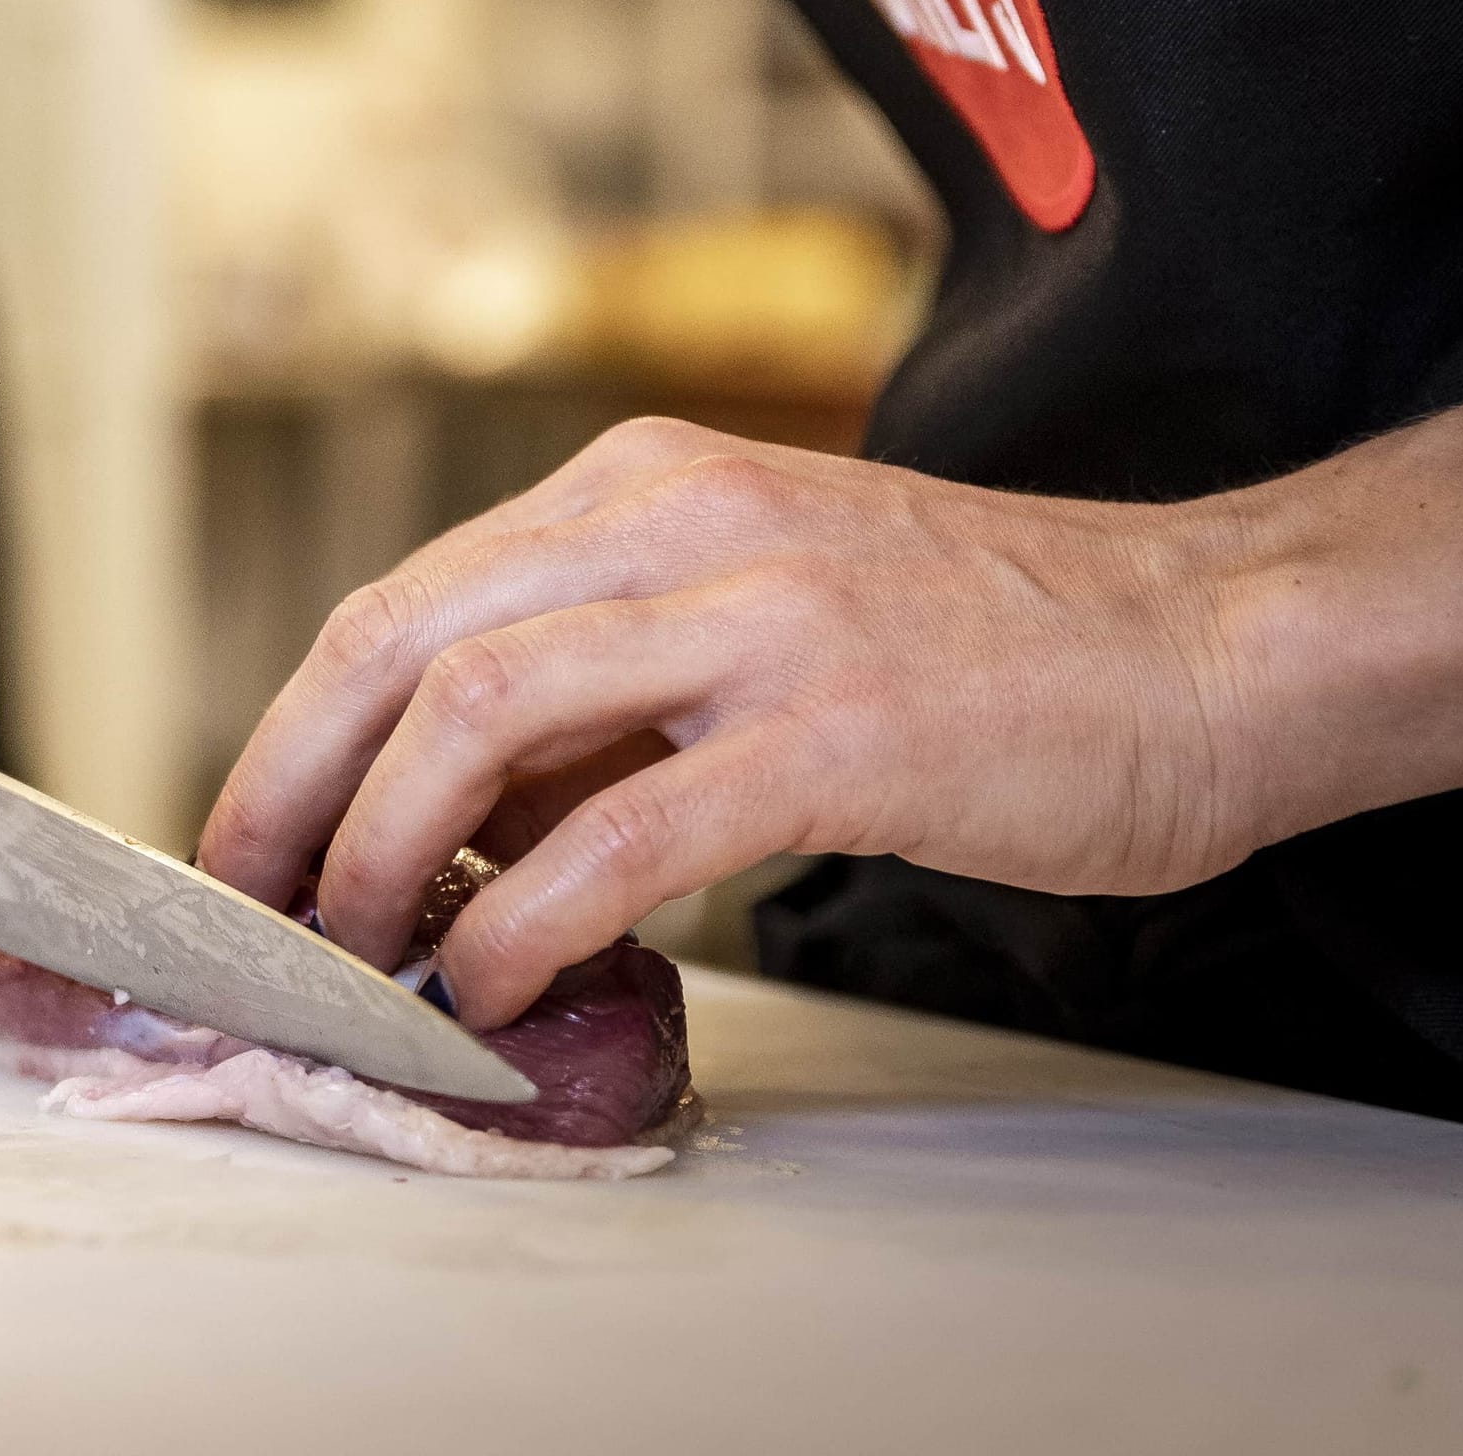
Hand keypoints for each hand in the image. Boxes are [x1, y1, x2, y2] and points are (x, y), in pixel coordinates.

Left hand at [194, 417, 1266, 1029]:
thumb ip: (606, 685)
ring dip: (384, 849)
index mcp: (643, 482)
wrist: (1213, 642)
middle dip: (290, 787)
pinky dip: (530, 916)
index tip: (251, 842)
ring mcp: (757, 617)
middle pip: (398, 641)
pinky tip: (497, 980)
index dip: (293, 730)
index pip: (402, 599)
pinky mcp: (838, 731)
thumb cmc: (988, 648)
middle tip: (250, 912)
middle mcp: (678, 520)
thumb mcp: (756, 608)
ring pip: (479, 715)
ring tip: (359, 952)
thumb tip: (456, 812)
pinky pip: (626, 830)